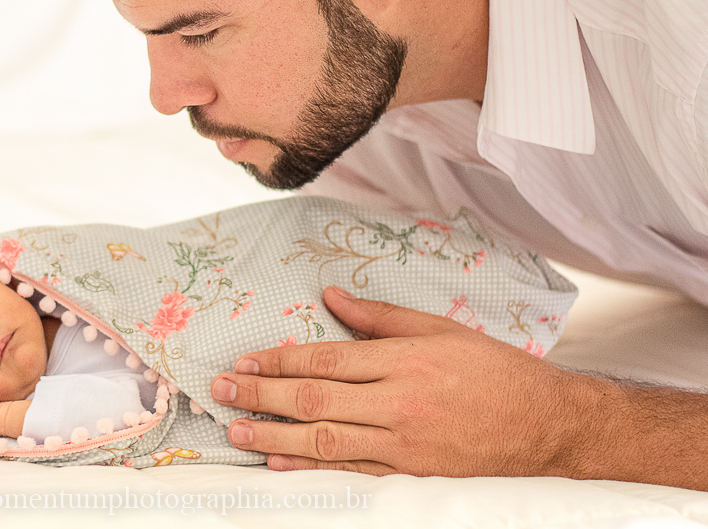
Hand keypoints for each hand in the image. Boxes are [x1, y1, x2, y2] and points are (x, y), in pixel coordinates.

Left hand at [210, 286, 607, 477]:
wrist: (548, 425)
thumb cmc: (494, 370)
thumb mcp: (441, 329)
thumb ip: (380, 317)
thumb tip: (331, 297)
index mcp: (405, 361)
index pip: (325, 361)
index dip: (278, 362)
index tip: (244, 360)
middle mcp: (400, 403)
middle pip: (315, 400)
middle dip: (260, 394)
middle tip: (219, 390)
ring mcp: (404, 443)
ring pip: (326, 439)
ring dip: (274, 434)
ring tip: (235, 428)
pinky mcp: (412, 472)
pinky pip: (353, 470)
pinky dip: (312, 465)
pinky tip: (280, 459)